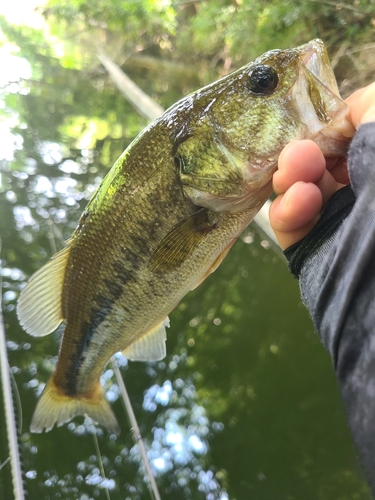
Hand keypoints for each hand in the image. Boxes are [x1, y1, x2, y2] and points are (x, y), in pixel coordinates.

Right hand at [270, 83, 374, 249]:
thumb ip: (371, 104)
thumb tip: (348, 110)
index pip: (351, 139)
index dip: (334, 126)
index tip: (330, 123)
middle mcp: (362, 195)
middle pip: (320, 161)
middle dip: (307, 150)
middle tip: (302, 150)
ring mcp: (337, 223)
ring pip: (299, 188)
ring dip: (292, 175)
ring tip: (294, 171)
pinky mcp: (312, 248)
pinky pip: (288, 223)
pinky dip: (286, 208)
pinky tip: (299, 200)